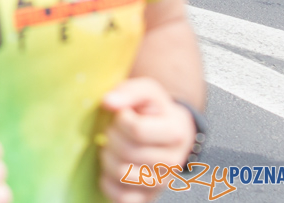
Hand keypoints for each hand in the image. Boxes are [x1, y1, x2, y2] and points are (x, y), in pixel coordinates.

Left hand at [98, 79, 197, 202]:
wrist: (170, 131)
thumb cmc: (154, 110)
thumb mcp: (147, 92)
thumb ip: (129, 91)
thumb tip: (108, 102)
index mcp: (176, 133)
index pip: (136, 130)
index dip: (120, 120)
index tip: (122, 115)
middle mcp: (173, 162)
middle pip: (126, 151)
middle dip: (111, 136)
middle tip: (113, 130)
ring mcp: (161, 183)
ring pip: (121, 173)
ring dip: (107, 156)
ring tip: (113, 146)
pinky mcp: (148, 197)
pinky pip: (122, 198)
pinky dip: (108, 183)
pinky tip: (110, 167)